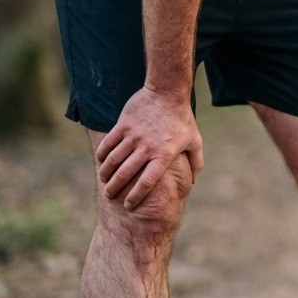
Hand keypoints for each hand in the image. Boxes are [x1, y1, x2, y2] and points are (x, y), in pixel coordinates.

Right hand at [95, 86, 204, 209]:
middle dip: (115, 189)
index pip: (146, 183)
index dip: (135, 197)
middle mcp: (147, 148)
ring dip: (106, 174)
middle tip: (111, 195)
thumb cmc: (182, 118)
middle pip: (125, 175)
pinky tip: (102, 161)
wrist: (168, 92)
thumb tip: (194, 181)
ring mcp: (134, 136)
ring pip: (113, 161)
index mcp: (164, 155)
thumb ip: (196, 162)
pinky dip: (102, 155)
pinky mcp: (123, 125)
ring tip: (105, 180)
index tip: (129, 205)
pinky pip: (108, 144)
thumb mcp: (195, 140)